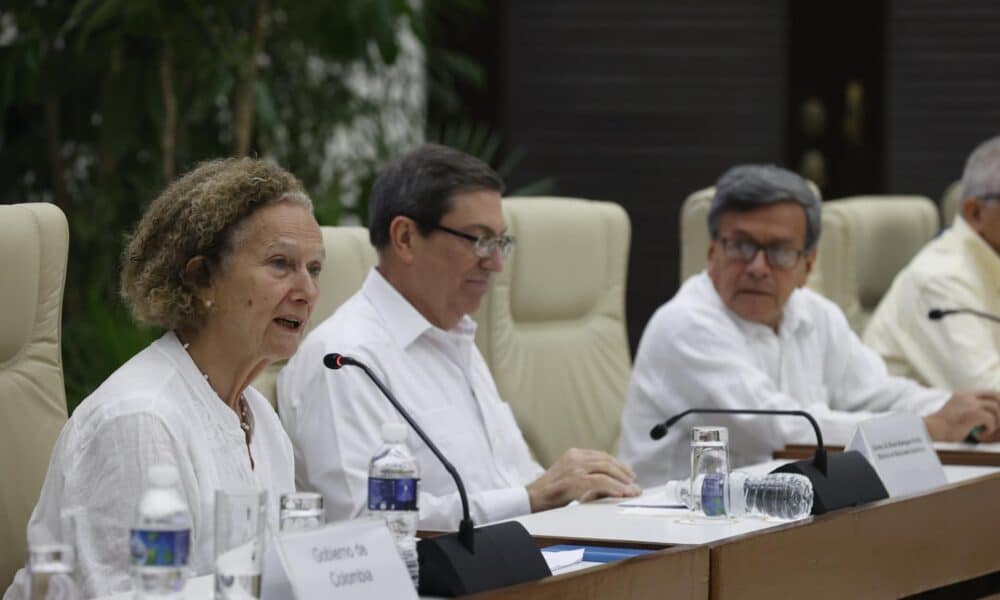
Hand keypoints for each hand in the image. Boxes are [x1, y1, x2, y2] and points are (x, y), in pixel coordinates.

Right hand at [526, 448, 640, 511]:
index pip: (602, 456)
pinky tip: (621, 493)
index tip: (628, 475)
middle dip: (623, 472)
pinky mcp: (574, 480)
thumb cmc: (550, 492)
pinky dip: (613, 487)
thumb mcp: (571, 479)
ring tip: (631, 490)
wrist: (531, 498)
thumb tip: (613, 486)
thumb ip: (589, 478)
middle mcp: (575, 457)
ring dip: (622, 481)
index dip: (618, 465)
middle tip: (634, 483)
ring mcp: (574, 467)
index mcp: (574, 454)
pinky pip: (599, 482)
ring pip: (605, 470)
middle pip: (606, 461)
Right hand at [924, 391, 999, 441]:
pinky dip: (989, 429)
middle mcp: (967, 397)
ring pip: (995, 408)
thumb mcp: (955, 411)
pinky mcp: (973, 414)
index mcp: (963, 395)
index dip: (998, 401)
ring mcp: (970, 404)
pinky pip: (991, 420)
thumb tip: (985, 417)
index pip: (988, 392)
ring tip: (987, 431)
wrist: (931, 429)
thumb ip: (968, 409)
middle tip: (998, 422)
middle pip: (995, 396)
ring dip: (996, 422)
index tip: (998, 412)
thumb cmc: (941, 426)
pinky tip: (979, 435)